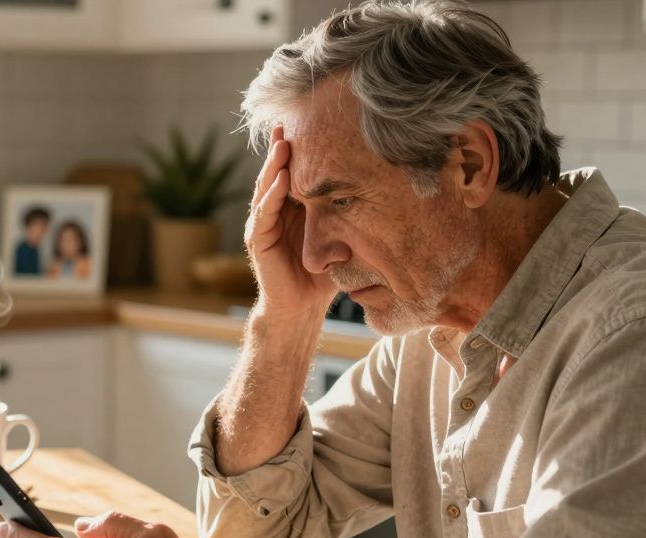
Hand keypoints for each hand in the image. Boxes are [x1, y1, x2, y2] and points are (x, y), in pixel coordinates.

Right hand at [244, 126, 337, 318]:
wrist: (301, 309)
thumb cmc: (322, 276)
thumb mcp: (340, 238)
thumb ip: (350, 218)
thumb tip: (387, 195)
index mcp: (292, 208)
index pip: (293, 172)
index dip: (298, 150)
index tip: (310, 123)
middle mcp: (274, 211)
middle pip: (276, 173)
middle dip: (281, 147)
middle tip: (289, 120)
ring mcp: (264, 224)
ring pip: (266, 188)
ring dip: (274, 166)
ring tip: (283, 143)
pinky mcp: (258, 241)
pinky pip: (264, 214)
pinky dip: (271, 196)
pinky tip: (281, 180)